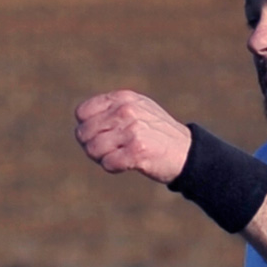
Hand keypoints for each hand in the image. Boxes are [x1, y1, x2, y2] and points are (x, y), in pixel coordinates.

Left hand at [74, 90, 192, 183]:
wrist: (186, 151)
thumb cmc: (156, 133)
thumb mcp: (136, 109)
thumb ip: (111, 109)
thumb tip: (80, 121)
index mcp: (122, 98)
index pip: (82, 113)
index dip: (87, 128)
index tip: (101, 135)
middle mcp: (126, 110)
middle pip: (84, 133)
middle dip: (92, 146)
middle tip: (110, 150)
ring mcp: (132, 129)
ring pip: (93, 149)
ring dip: (102, 158)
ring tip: (120, 156)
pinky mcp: (137, 150)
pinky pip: (108, 164)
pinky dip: (114, 168)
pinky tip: (128, 164)